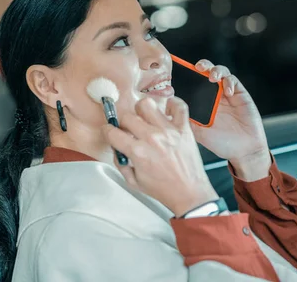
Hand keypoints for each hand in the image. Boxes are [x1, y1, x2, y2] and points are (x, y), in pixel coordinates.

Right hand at [102, 97, 218, 216]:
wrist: (189, 193)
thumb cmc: (163, 189)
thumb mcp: (133, 182)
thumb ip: (120, 163)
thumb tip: (116, 148)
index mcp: (138, 152)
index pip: (112, 132)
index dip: (108, 131)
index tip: (110, 132)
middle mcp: (152, 138)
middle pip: (127, 116)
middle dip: (124, 123)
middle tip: (128, 130)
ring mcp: (169, 131)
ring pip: (148, 104)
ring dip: (142, 111)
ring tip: (146, 120)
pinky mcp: (184, 128)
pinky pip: (179, 106)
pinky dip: (173, 104)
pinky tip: (167, 112)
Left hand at [191, 59, 271, 179]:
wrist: (243, 151)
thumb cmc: (221, 143)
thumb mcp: (199, 132)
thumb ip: (187, 119)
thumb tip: (171, 108)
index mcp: (202, 102)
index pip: (193, 83)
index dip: (187, 74)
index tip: (180, 70)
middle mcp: (213, 95)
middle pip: (206, 72)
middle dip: (202, 66)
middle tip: (198, 68)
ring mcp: (226, 93)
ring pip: (220, 72)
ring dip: (215, 70)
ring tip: (212, 77)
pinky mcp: (240, 94)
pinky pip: (234, 81)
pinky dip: (229, 82)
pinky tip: (227, 92)